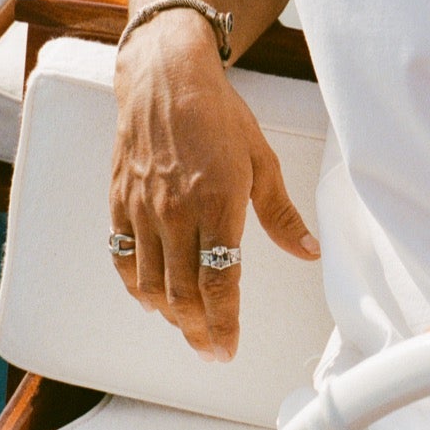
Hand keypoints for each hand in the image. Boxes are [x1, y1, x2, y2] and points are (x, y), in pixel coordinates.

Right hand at [109, 11, 317, 359]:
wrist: (166, 78)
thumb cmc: (220, 115)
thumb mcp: (262, 161)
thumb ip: (281, 214)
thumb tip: (309, 251)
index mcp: (218, 201)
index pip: (218, 279)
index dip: (223, 322)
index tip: (229, 349)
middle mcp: (177, 210)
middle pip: (182, 291)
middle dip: (198, 330)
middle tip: (211, 351)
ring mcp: (144, 207)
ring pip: (150, 281)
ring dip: (169, 313)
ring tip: (187, 326)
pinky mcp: (121, 201)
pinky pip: (123, 256)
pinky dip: (135, 285)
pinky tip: (149, 298)